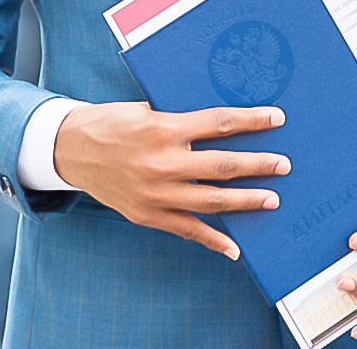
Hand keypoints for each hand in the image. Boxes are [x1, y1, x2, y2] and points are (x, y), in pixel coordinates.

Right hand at [52, 101, 289, 258]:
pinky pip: (187, 229)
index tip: (277, 119)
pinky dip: (213, 240)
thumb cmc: (114, 123)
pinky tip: (234, 248)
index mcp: (165, 128)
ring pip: (211, 200)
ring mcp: (156, 193)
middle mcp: (163, 162)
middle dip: (259, 165)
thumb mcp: (147, 109)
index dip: (252, 121)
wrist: (71, 149)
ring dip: (245, 201)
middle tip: (284, 165)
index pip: (220, 123)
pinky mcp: (147, 214)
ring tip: (271, 199)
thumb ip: (181, 119)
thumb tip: (223, 123)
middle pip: (223, 165)